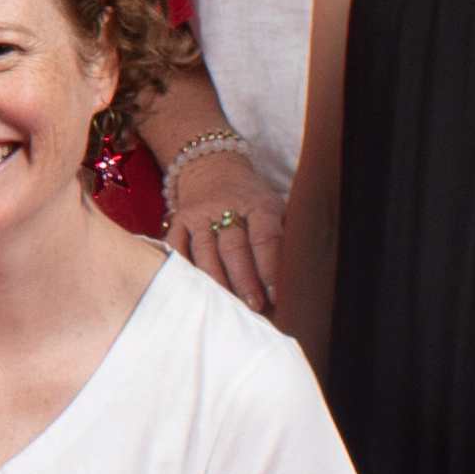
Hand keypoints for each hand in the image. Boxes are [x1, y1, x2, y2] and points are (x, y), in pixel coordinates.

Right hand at [165, 145, 285, 315]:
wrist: (212, 168)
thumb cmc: (252, 199)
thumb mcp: (274, 207)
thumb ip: (283, 234)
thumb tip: (297, 274)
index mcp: (258, 204)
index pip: (264, 237)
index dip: (270, 267)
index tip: (276, 294)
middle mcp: (226, 207)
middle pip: (233, 248)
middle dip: (244, 280)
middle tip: (254, 305)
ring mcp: (199, 214)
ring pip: (205, 251)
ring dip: (216, 280)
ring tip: (226, 304)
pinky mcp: (178, 220)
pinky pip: (176, 247)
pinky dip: (182, 268)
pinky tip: (192, 288)